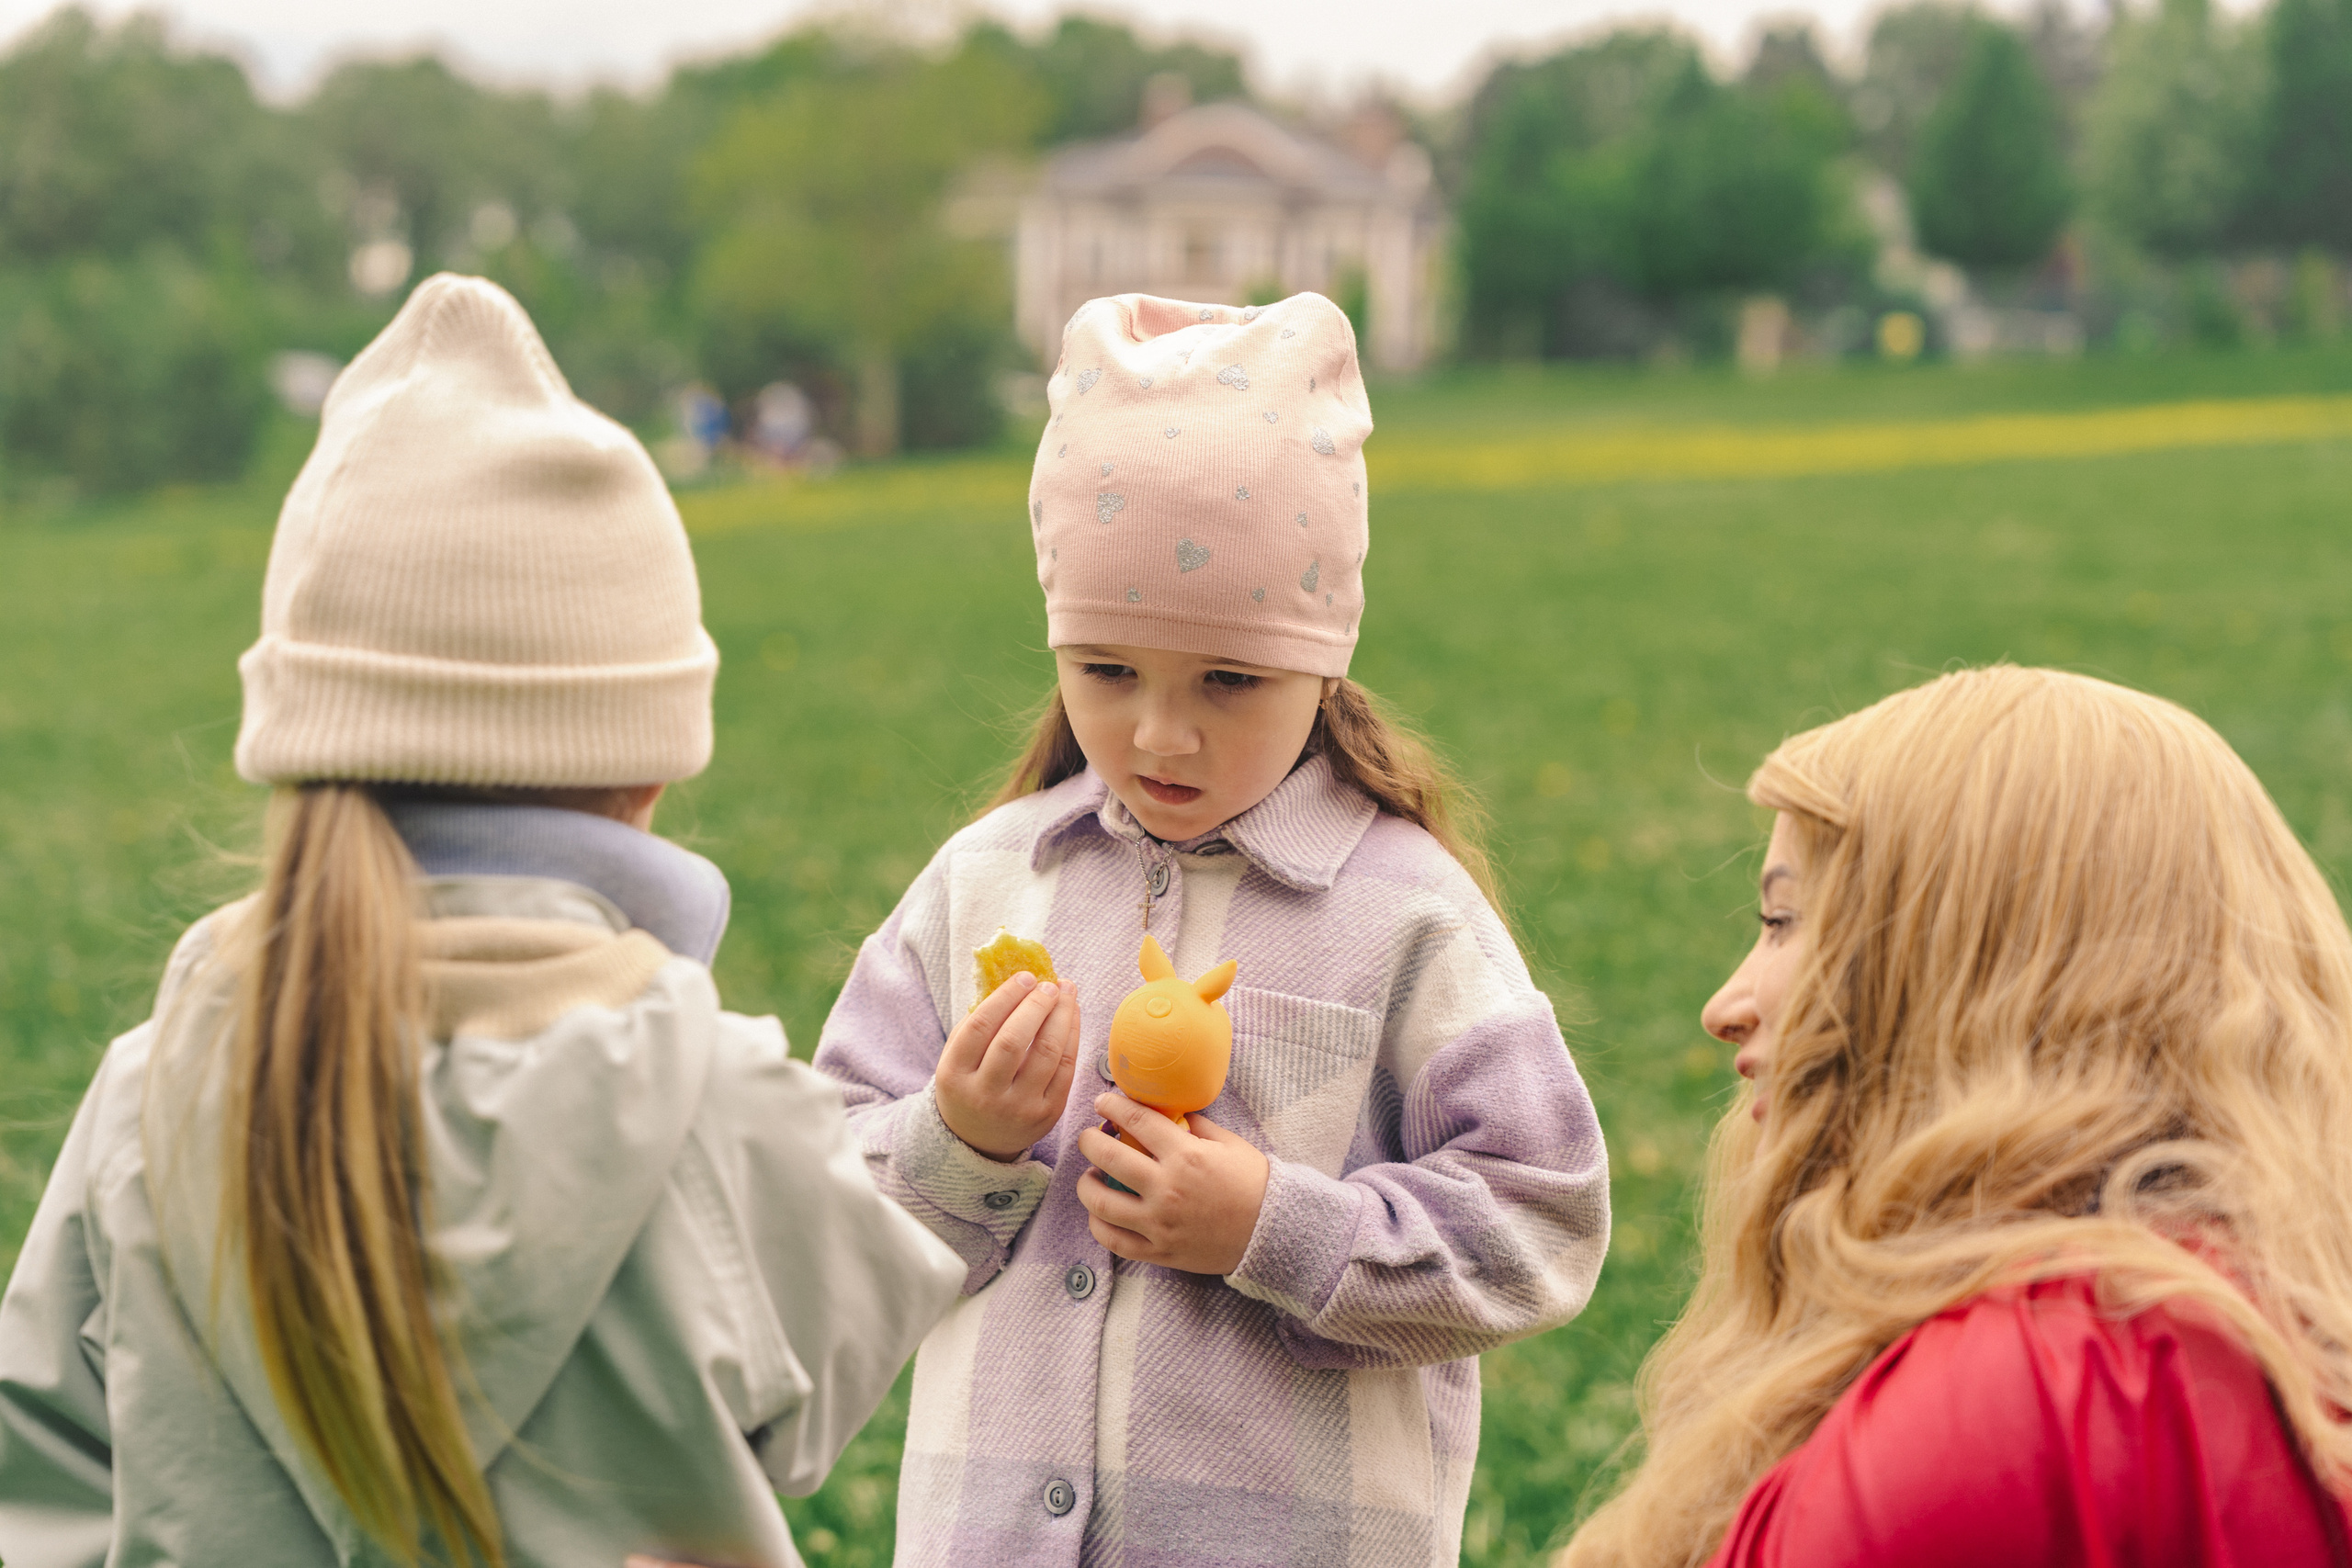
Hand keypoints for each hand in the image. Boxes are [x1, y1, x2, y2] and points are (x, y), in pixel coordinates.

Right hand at [935, 971, 1079, 1160]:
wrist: (976, 1140)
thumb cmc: (968, 1083)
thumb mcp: (957, 1057)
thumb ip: (977, 1022)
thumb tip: (1013, 980)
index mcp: (954, 1076)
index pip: (980, 1027)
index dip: (1006, 997)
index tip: (1025, 977)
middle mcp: (985, 1095)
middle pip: (1013, 1041)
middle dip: (1036, 1006)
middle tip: (1049, 984)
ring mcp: (1017, 1108)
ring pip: (1046, 1054)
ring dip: (1061, 1016)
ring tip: (1067, 993)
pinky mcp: (1046, 1115)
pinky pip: (1065, 1070)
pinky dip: (1072, 1037)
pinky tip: (1072, 1016)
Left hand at [1076, 1093, 1269, 1275]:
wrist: (1274, 1232)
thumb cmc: (1254, 1184)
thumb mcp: (1230, 1143)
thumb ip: (1197, 1125)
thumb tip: (1171, 1113)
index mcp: (1185, 1155)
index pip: (1136, 1121)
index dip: (1112, 1106)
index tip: (1102, 1102)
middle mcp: (1167, 1188)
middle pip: (1108, 1157)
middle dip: (1089, 1140)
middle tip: (1088, 1137)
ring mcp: (1160, 1223)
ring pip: (1101, 1202)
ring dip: (1086, 1184)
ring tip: (1090, 1176)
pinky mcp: (1159, 1251)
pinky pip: (1114, 1241)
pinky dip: (1098, 1225)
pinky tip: (1099, 1213)